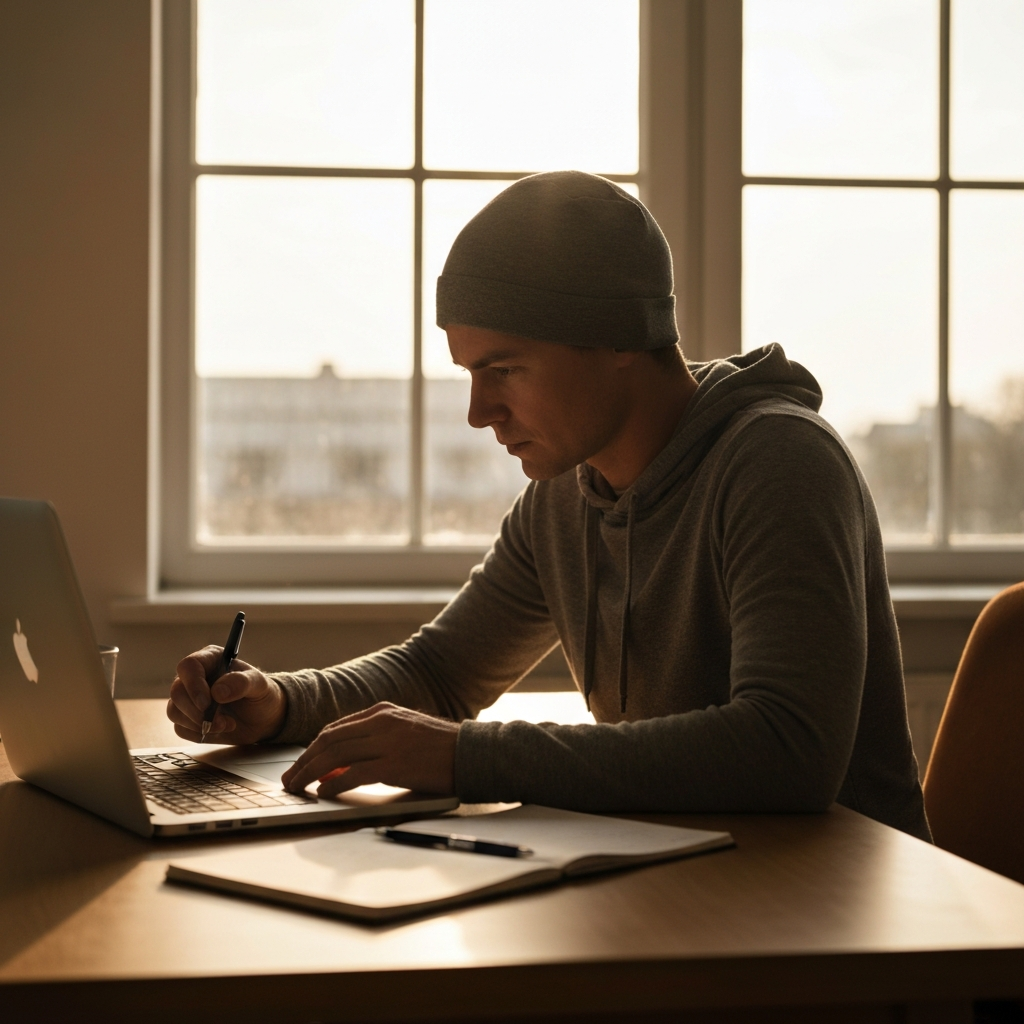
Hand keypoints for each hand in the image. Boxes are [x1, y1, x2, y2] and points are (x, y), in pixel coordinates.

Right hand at [166, 645, 286, 744]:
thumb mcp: (259, 685)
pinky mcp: (188, 719)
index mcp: (211, 660)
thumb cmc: (261, 694)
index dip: (194, 685)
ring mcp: (189, 699)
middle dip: (197, 711)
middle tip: (221, 720)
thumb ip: (241, 683)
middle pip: (177, 692)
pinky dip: (199, 733)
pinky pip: (181, 729)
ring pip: (174, 711)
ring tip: (226, 724)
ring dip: (198, 724)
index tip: (207, 703)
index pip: (189, 666)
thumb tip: (217, 691)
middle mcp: (196, 678)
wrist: (264, 718)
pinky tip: (220, 729)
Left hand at [281, 702, 457, 797]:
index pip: (336, 728)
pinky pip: (353, 773)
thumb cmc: (442, 747)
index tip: (302, 764)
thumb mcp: (406, 732)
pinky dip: (334, 783)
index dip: (314, 748)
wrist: (473, 751)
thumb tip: (342, 764)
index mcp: (383, 712)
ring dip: (310, 773)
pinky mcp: (394, 764)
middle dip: (304, 761)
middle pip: (329, 740)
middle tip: (290, 779)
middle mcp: (382, 722)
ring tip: (298, 787)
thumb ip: (377, 740)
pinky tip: (324, 791)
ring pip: (335, 755)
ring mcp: (387, 742)